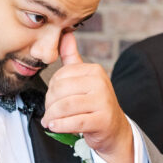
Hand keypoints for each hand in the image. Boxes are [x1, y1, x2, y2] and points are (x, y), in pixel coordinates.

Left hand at [42, 32, 134, 162]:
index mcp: (93, 71)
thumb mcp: (84, 80)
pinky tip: (55, 127)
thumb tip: (65, 34)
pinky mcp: (102, 120)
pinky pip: (74, 122)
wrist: (113, 128)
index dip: (50, 89)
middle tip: (48, 113)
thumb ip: (72, 59)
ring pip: (65, 106)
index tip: (51, 100)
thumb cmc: (95, 104)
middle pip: (61, 91)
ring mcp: (102, 101)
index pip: (61, 76)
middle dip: (49, 104)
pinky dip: (60, 126)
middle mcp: (100, 83)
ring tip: (49, 121)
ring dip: (52, 116)